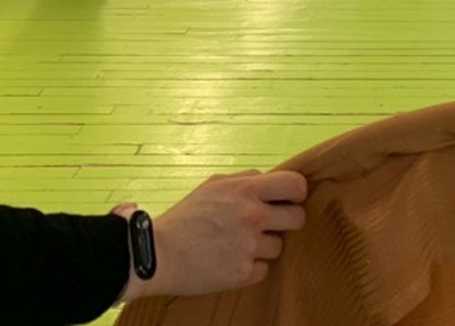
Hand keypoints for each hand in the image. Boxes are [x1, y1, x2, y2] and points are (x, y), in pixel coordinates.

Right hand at [121, 169, 308, 302]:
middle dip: (286, 222)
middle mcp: (252, 216)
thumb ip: (246, 181)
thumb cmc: (185, 217)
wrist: (157, 253)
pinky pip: (264, 269)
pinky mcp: (242, 273)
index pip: (295, 184)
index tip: (288, 200)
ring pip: (279, 246)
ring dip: (264, 247)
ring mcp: (249, 246)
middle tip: (268, 225)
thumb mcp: (215, 185)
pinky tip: (231, 261)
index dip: (296, 193)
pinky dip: (251, 268)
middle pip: (297, 218)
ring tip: (238, 245)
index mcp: (246, 190)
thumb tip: (270, 182)